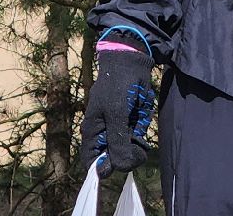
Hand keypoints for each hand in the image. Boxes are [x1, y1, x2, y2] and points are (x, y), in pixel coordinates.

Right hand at [80, 37, 155, 174]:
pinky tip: (139, 117)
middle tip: (133, 137)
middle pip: (114, 162)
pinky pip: (137, 140)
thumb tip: (119, 168)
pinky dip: (141, 133)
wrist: (131, 64)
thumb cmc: (118, 86)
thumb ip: (117, 142)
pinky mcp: (131, 127)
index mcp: (92, 135)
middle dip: (126, 154)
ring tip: (135, 121)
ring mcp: (118, 133)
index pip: (92, 164)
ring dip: (136, 143)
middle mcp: (104, 137)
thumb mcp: (116, 114)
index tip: (119, 161)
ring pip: (128, 153)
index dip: (104, 169)